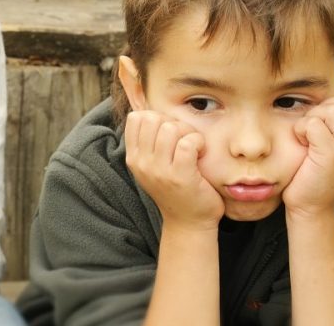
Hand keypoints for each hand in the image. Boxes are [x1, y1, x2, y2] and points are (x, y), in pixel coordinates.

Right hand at [124, 110, 223, 230]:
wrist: (188, 223)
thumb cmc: (175, 189)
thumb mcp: (152, 165)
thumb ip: (149, 142)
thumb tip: (152, 110)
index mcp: (133, 158)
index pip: (136, 117)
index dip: (156, 117)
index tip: (168, 133)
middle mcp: (142, 163)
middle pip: (153, 118)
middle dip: (173, 123)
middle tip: (183, 140)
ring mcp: (159, 170)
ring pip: (170, 128)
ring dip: (188, 132)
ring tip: (193, 147)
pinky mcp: (180, 176)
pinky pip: (187, 143)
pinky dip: (198, 142)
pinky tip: (201, 153)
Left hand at [282, 93, 333, 217]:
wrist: (311, 207)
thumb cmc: (313, 172)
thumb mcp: (333, 144)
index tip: (324, 126)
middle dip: (322, 110)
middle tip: (313, 133)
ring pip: (331, 109)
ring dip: (311, 120)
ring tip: (308, 140)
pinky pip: (313, 123)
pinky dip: (301, 131)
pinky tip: (302, 146)